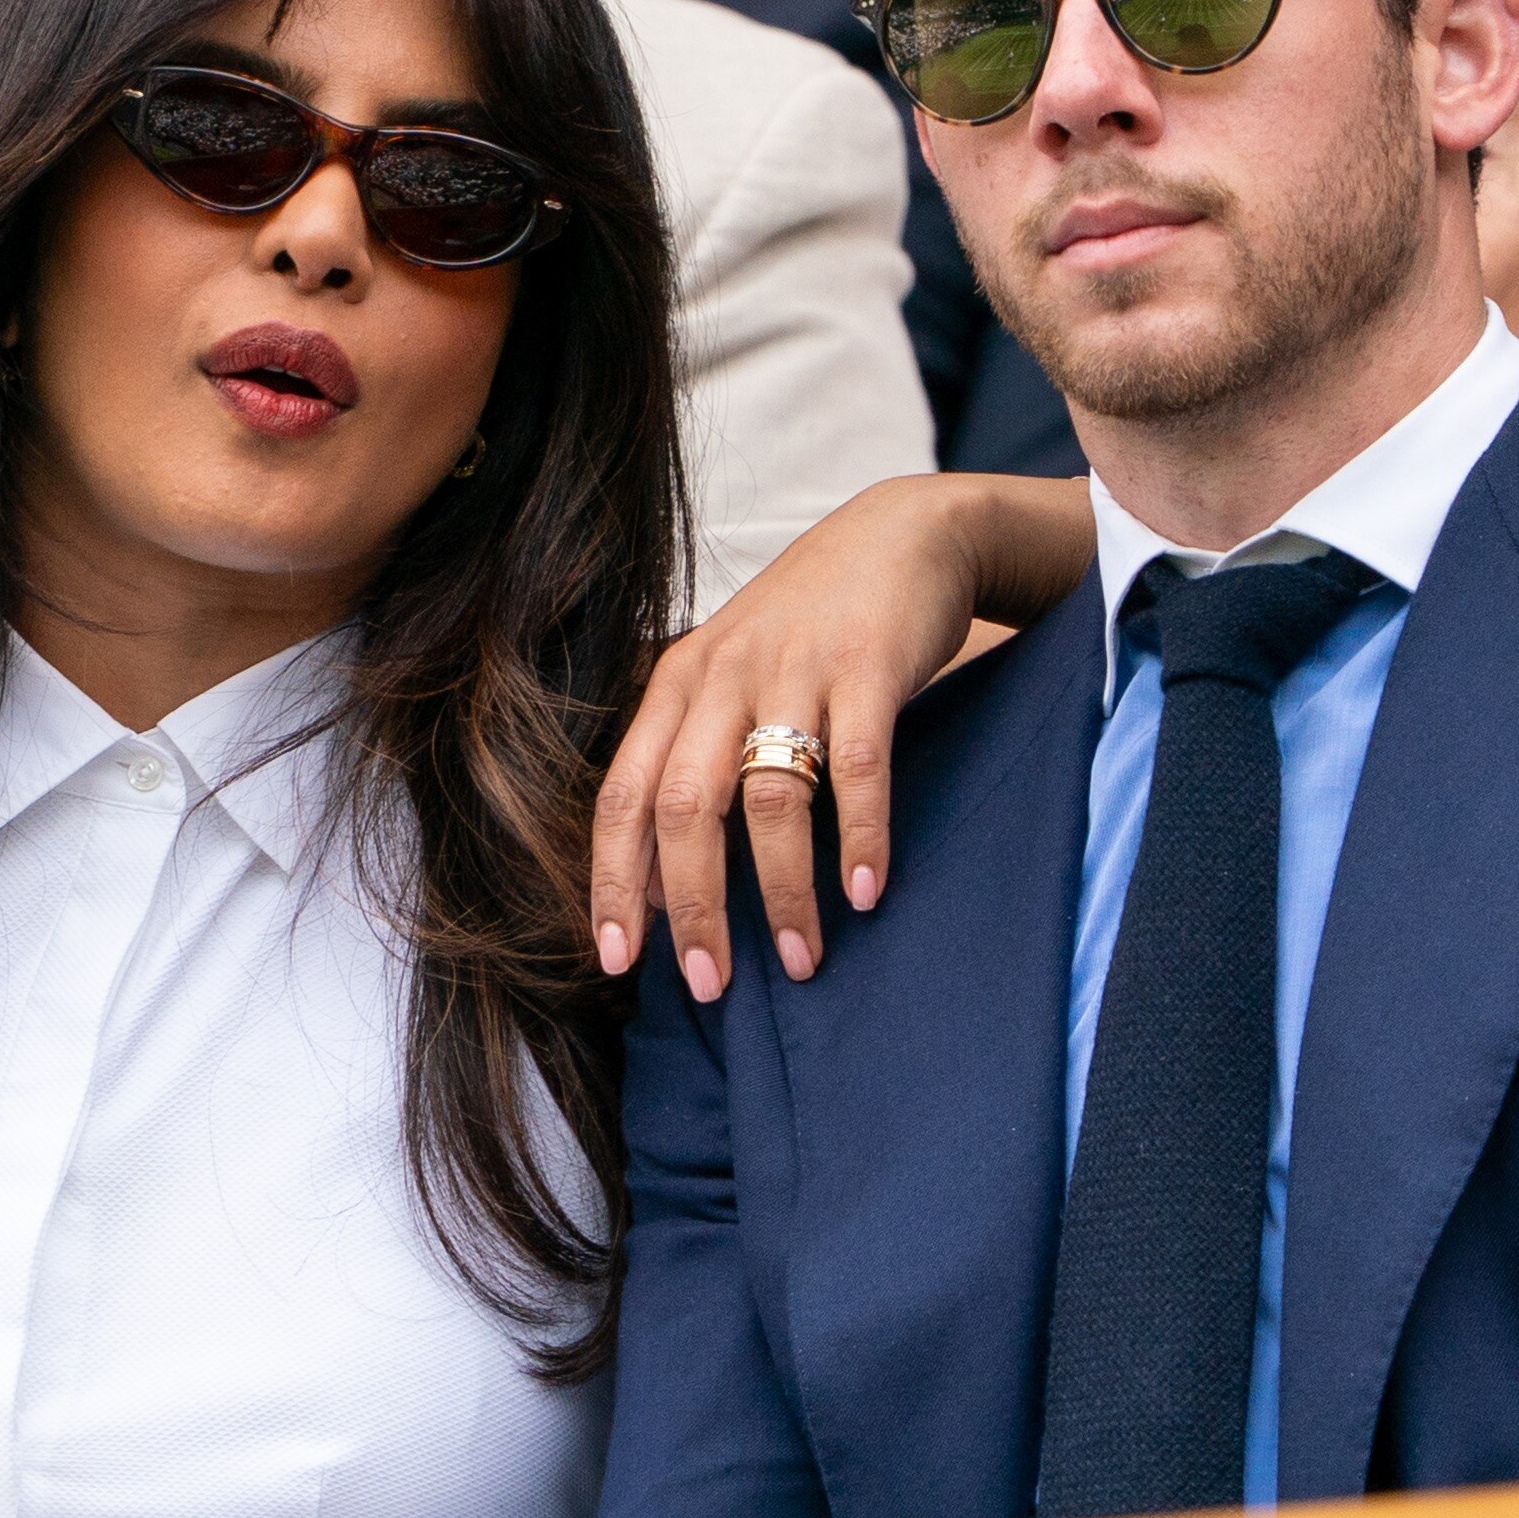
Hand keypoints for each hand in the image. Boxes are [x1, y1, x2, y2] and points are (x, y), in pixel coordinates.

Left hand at [588, 473, 1093, 1003]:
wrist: (904, 533)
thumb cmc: (813, 623)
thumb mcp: (734, 673)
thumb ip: (699, 754)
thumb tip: (668, 879)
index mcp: (679, 683)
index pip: (624, 794)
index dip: (614, 881)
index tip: (619, 961)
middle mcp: (724, 674)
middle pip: (685, 806)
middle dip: (692, 906)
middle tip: (710, 985)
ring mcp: (796, 667)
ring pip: (770, 797)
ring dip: (783, 891)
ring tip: (803, 959)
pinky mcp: (869, 664)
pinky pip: (858, 766)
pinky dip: (859, 837)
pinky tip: (868, 892)